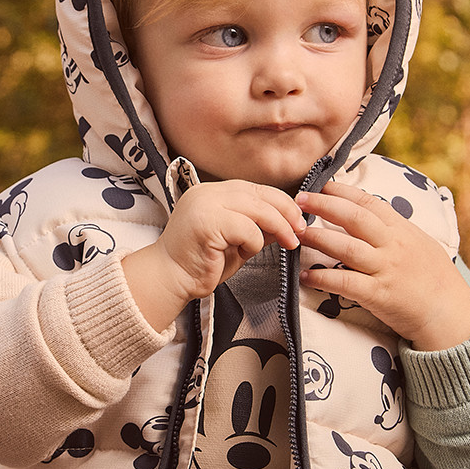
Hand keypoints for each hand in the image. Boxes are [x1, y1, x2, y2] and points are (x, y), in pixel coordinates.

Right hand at [123, 180, 305, 331]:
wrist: (169, 279)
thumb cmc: (200, 264)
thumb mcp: (236, 241)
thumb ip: (257, 227)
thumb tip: (288, 222)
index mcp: (211, 192)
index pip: (255, 189)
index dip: (281, 202)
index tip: (297, 219)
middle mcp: (207, 192)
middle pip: (260, 194)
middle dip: (286, 212)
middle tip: (300, 231)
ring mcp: (205, 204)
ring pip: (258, 208)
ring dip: (279, 227)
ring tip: (288, 243)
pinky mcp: (207, 222)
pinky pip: (247, 228)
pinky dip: (254, 243)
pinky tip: (244, 254)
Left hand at [295, 181, 469, 350]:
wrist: (452, 315)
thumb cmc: (435, 278)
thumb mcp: (420, 243)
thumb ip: (395, 228)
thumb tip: (369, 212)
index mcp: (402, 229)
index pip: (368, 202)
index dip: (342, 191)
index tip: (320, 184)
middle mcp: (393, 245)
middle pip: (353, 218)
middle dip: (323, 206)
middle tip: (298, 200)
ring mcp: (386, 269)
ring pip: (346, 247)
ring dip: (317, 238)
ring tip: (296, 233)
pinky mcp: (379, 295)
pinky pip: (345, 283)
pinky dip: (323, 278)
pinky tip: (305, 276)